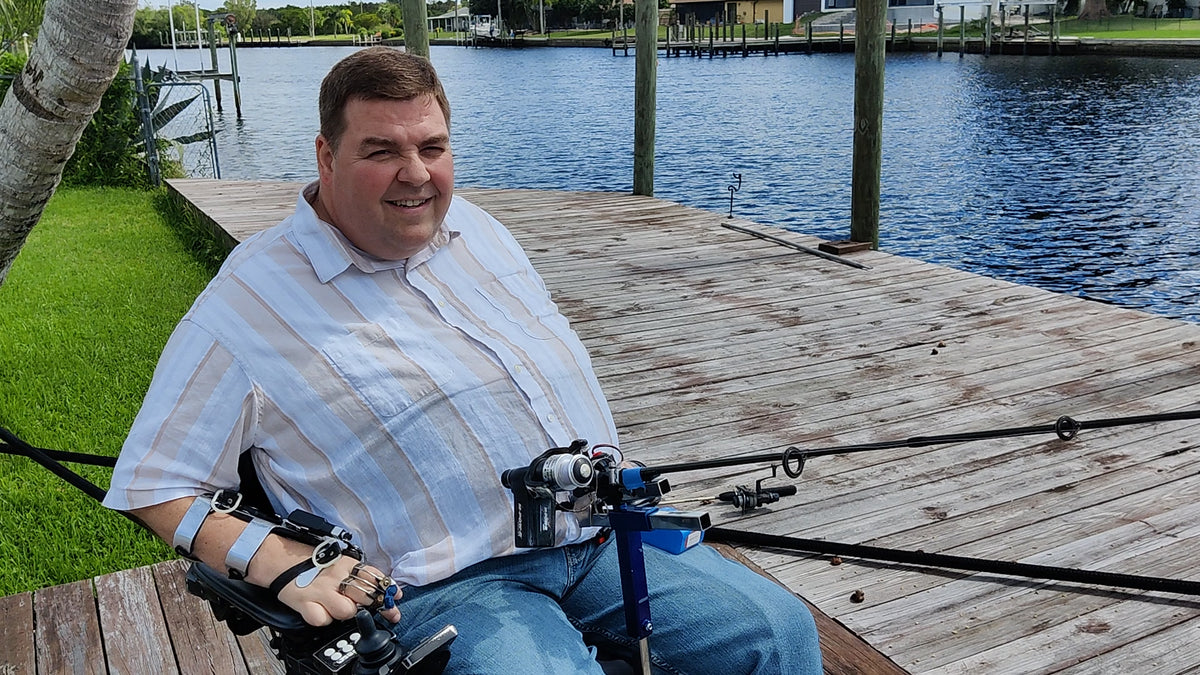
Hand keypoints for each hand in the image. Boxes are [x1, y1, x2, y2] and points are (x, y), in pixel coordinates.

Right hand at [277, 554, 402, 625]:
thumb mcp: (340, 561)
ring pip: (347, 611)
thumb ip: (358, 573)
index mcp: (347, 564)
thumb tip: (381, 587)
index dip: (388, 590)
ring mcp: (321, 590)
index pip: (375, 577)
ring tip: (339, 607)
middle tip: (376, 610)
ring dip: (346, 612)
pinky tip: (321, 611)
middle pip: (365, 596)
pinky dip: (323, 618)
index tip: (395, 599)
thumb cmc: (313, 562)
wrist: (282, 559)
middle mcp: (336, 577)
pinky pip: (322, 619)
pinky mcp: (305, 602)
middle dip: (375, 606)